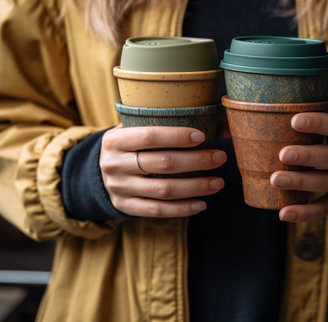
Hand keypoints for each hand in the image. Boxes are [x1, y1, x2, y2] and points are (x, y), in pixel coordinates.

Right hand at [99, 125, 226, 217]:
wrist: (99, 172)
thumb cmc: (131, 145)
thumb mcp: (138, 129)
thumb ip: (172, 124)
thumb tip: (222, 125)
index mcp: (116, 140)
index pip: (149, 136)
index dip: (177, 136)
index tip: (202, 136)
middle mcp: (114, 164)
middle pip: (162, 163)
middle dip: (196, 161)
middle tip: (220, 157)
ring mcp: (119, 188)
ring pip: (163, 190)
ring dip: (195, 186)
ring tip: (218, 182)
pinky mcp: (125, 207)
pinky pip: (157, 210)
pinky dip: (182, 209)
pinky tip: (202, 203)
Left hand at [270, 112, 327, 222]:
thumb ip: (311, 114)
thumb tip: (267, 104)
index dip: (320, 123)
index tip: (294, 120)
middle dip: (308, 155)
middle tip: (283, 153)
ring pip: (327, 182)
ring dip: (301, 182)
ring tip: (275, 179)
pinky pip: (324, 208)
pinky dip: (304, 212)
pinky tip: (284, 214)